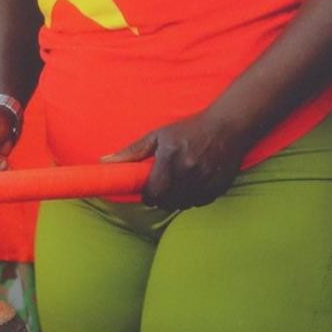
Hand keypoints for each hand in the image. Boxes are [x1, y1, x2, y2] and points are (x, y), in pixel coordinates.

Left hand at [103, 109, 246, 209]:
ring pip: (183, 204)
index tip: (147, 193)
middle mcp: (188, 170)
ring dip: (176, 200)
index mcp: (170, 156)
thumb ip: (132, 152)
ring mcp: (205, 179)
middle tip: (160, 190)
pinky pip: (199, 203)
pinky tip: (192, 184)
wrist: (226, 127)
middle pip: (167, 201)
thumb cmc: (188, 129)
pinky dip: (192, 198)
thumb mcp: (158, 136)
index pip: (154, 192)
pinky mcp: (218, 187)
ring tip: (176, 185)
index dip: (148, 196)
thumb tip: (104, 161)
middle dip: (160, 199)